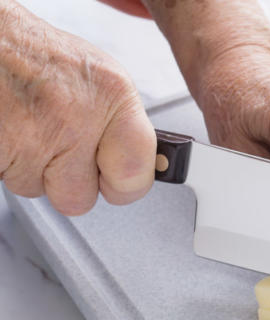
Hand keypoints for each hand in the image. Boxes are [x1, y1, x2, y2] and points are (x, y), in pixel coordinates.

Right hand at [0, 1, 155, 214]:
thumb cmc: (35, 53)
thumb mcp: (97, 77)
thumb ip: (119, 124)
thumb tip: (140, 163)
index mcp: (112, 96)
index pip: (135, 175)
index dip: (123, 186)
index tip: (117, 180)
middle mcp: (76, 117)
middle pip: (80, 198)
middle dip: (65, 181)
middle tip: (57, 147)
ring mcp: (33, 136)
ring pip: (37, 189)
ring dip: (30, 167)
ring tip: (26, 127)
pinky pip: (7, 178)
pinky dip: (6, 161)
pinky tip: (10, 131)